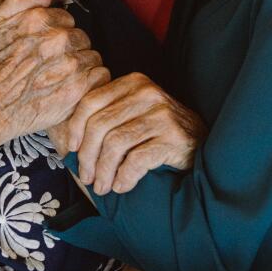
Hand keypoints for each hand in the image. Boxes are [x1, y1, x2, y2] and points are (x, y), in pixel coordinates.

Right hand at [0, 0, 109, 144]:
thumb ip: (19, 2)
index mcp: (40, 20)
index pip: (68, 20)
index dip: (58, 35)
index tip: (47, 49)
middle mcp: (58, 39)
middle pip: (82, 38)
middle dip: (71, 51)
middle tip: (53, 66)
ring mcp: (71, 63)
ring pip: (93, 57)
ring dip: (82, 67)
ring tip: (62, 80)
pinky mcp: (79, 87)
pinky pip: (101, 76)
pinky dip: (92, 83)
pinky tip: (75, 89)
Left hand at [52, 73, 206, 194]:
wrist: (202, 142)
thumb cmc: (159, 132)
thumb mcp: (133, 113)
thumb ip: (107, 117)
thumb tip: (69, 142)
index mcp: (133, 83)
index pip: (91, 101)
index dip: (76, 128)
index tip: (72, 150)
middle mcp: (148, 93)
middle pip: (100, 125)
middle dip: (87, 157)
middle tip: (87, 178)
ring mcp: (163, 114)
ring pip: (115, 144)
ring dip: (104, 171)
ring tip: (103, 187)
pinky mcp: (174, 138)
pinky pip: (137, 160)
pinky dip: (124, 178)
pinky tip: (122, 186)